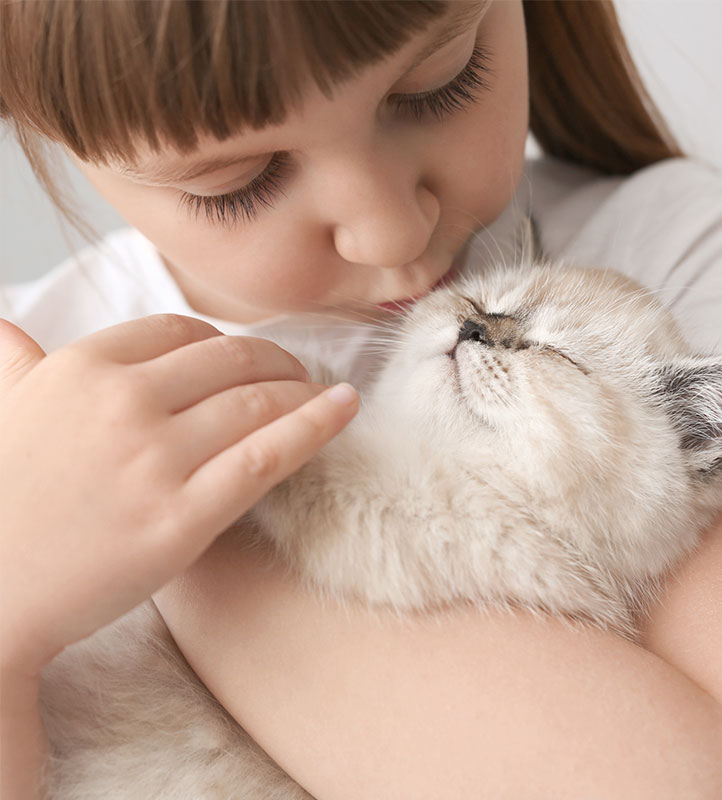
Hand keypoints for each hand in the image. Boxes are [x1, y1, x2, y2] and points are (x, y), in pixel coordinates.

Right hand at [0, 315, 357, 674]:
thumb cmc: (5, 503)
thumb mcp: (3, 414)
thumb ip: (18, 365)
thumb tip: (8, 328)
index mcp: (83, 368)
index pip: (181, 330)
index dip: (225, 342)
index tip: (246, 359)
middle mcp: (122, 403)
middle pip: (231, 358)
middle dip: (277, 360)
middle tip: (298, 372)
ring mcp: (155, 461)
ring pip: (259, 402)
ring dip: (305, 390)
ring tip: (326, 393)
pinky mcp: (184, 519)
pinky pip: (268, 457)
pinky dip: (317, 425)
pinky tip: (346, 406)